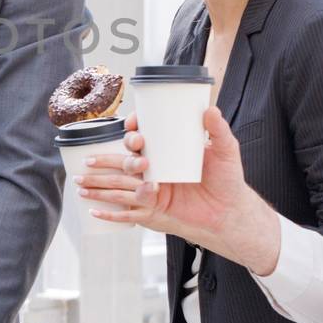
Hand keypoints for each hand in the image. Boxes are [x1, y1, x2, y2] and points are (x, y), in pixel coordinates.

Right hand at [80, 108, 282, 274]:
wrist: (229, 213)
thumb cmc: (227, 180)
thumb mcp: (225, 152)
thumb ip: (219, 131)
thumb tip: (210, 109)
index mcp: (165, 150)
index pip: (141, 135)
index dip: (133, 128)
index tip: (135, 125)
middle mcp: (153, 167)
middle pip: (127, 156)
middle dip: (122, 152)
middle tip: (138, 151)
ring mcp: (150, 188)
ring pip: (120, 181)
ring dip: (102, 180)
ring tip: (98, 178)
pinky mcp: (151, 209)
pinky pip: (126, 210)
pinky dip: (109, 212)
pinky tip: (93, 209)